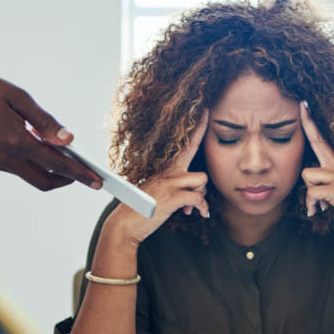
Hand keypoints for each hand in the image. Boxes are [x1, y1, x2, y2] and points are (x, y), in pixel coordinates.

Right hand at [0, 47, 101, 190]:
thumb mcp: (18, 98)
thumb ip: (44, 120)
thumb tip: (67, 139)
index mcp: (14, 140)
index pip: (55, 164)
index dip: (79, 174)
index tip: (97, 181)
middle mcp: (5, 157)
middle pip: (45, 181)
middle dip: (69, 181)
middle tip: (88, 176)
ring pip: (33, 177)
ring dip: (53, 173)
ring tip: (70, 159)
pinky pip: (21, 169)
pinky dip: (38, 165)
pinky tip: (46, 150)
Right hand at [105, 111, 209, 244]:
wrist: (126, 223)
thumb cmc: (142, 209)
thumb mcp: (158, 191)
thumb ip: (174, 186)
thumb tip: (194, 196)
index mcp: (165, 168)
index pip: (184, 144)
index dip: (196, 127)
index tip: (204, 110)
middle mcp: (168, 171)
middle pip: (193, 149)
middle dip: (202, 132)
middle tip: (208, 112)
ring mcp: (169, 183)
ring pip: (202, 180)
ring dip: (201, 194)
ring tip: (193, 206)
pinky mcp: (172, 197)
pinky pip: (198, 199)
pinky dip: (202, 208)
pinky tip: (200, 214)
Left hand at [299, 102, 333, 245]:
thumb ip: (326, 184)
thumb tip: (311, 186)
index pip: (322, 141)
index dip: (312, 124)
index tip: (304, 105)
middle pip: (317, 142)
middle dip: (308, 123)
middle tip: (301, 103)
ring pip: (307, 175)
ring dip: (310, 194)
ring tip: (322, 204)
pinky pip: (311, 192)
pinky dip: (312, 205)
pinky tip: (319, 211)